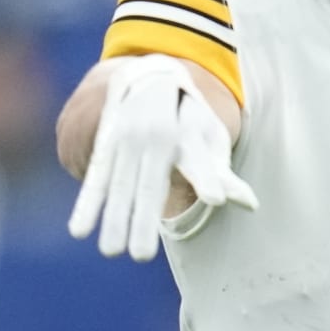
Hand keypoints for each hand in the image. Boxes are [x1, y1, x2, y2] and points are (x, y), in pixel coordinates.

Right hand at [67, 55, 256, 261]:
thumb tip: (250, 204)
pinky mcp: (106, 148)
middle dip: (143, 219)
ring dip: (112, 219)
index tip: (216, 198)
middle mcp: (154, 136)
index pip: (197, 160)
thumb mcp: (211, 136)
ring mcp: (126, 141)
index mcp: (186, 132)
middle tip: (142, 256)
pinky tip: (79, 231)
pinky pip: (96, 179)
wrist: (148, 74)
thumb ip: (223, 173)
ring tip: (111, 252)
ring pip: (120, 185)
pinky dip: (87, 204)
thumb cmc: (190, 117)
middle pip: (149, 184)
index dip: (206, 178)